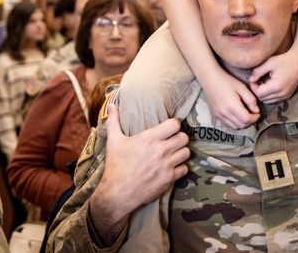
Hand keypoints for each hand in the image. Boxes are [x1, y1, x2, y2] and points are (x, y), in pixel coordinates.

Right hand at [88, 104, 189, 243]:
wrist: (117, 193)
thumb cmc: (116, 166)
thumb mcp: (113, 141)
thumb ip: (114, 121)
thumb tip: (111, 105)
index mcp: (149, 138)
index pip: (175, 124)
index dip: (174, 124)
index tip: (170, 128)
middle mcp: (160, 150)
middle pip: (184, 137)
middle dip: (179, 137)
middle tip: (173, 140)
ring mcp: (166, 165)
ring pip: (186, 152)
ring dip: (181, 152)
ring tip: (174, 153)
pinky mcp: (169, 179)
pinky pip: (185, 169)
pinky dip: (181, 168)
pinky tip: (173, 167)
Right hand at [200, 70, 259, 128]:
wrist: (210, 79)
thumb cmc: (227, 81)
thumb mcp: (242, 87)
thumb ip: (251, 99)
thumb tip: (256, 110)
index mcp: (232, 105)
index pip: (246, 119)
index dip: (254, 118)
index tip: (258, 113)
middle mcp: (225, 113)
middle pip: (241, 125)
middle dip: (250, 121)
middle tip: (253, 114)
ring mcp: (219, 115)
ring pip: (235, 127)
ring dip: (243, 123)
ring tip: (246, 114)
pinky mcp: (216, 115)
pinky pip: (228, 124)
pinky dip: (235, 123)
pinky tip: (237, 115)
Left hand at [249, 50, 297, 103]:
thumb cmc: (284, 60)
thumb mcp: (269, 62)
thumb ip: (258, 71)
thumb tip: (251, 79)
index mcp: (276, 86)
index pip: (259, 93)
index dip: (254, 87)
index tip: (254, 78)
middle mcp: (282, 94)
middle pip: (263, 99)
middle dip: (257, 90)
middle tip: (258, 80)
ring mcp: (285, 96)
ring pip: (268, 101)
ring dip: (263, 94)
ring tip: (264, 83)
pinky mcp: (288, 96)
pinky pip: (274, 100)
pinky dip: (269, 95)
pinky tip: (270, 86)